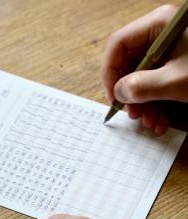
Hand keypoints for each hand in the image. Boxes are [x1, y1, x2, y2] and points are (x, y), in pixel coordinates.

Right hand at [101, 5, 187, 134]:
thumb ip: (142, 87)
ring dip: (143, 104)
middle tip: (133, 114)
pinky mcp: (176, 65)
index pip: (118, 44)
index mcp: (159, 25)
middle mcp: (161, 35)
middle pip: (129, 63)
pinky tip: (161, 120)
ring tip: (150, 122)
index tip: (112, 96)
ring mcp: (170, 51)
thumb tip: (117, 93)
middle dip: (130, 94)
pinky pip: (156, 83)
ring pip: (141, 77)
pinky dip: (156, 103)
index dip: (110, 71)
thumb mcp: (177, 81)